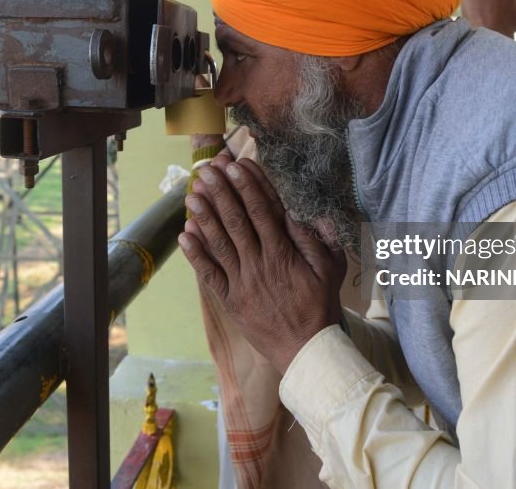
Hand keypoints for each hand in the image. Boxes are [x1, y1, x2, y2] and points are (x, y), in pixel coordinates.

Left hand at [179, 159, 345, 372]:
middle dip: (222, 192)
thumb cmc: (320, 307)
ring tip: (192, 194)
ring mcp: (243, 281)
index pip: (263, 211)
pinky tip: (185, 234)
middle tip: (208, 170)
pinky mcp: (231, 300)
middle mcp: (260, 263)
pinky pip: (210, 274)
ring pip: (220, 243)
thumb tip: (307, 212)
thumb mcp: (330, 270)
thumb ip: (319, 240)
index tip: (237, 165)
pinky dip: (196, 254)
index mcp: (284, 253)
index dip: (249, 186)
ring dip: (204, 217)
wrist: (306, 350)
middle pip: (237, 221)